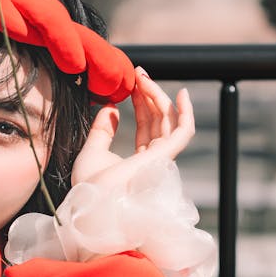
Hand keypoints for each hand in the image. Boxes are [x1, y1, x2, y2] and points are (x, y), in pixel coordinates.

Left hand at [71, 67, 194, 189]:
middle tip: (137, 72)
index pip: (147, 126)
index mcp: (139, 161)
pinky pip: (183, 132)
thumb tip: (111, 108)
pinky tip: (182, 94)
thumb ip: (102, 130)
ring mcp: (160, 159)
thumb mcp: (92, 151)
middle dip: (150, 94)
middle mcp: (153, 160)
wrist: (91, 204)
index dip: (141, 102)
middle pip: (159, 120)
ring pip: (168, 121)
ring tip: (142, 76)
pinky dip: (186, 113)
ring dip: (158, 96)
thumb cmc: (89, 187)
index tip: (131, 82)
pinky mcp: (164, 157)